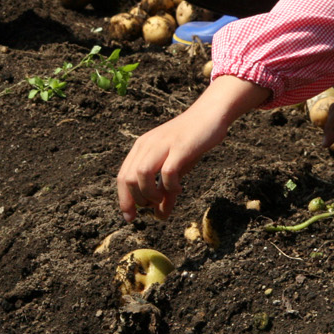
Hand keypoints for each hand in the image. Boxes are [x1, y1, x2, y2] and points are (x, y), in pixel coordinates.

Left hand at [117, 76, 269, 220]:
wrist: (210, 115)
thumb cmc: (191, 142)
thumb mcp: (175, 168)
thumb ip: (165, 191)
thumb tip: (160, 216)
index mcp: (141, 148)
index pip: (123, 177)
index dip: (124, 200)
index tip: (130, 218)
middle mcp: (148, 145)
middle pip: (128, 178)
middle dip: (137, 200)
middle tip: (154, 207)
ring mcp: (163, 145)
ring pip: (141, 175)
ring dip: (150, 194)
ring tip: (163, 198)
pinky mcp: (180, 147)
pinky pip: (167, 172)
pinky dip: (170, 186)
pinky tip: (179, 188)